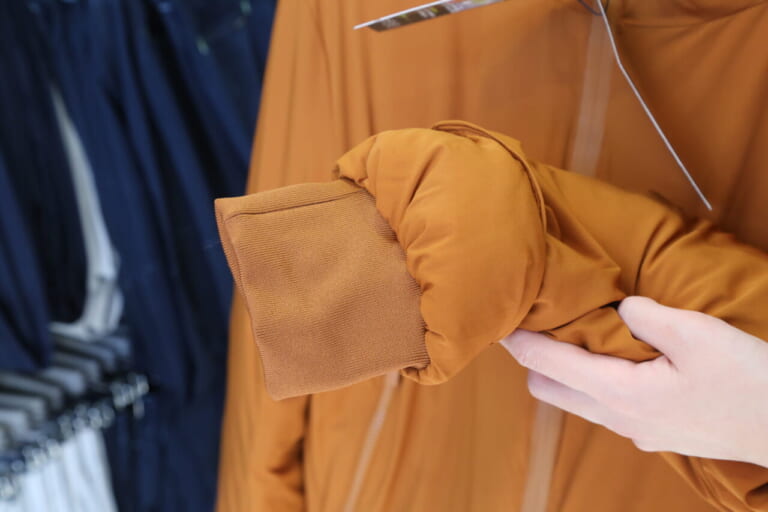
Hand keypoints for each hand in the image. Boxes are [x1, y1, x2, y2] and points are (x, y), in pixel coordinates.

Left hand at [501, 296, 767, 466]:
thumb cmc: (746, 381)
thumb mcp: (697, 334)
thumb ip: (647, 316)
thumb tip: (620, 306)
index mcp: (619, 392)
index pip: (547, 363)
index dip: (518, 341)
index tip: (496, 322)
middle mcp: (617, 417)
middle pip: (549, 387)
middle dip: (534, 356)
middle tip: (534, 322)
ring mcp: (635, 430)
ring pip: (576, 399)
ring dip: (563, 371)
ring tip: (570, 336)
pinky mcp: (654, 433)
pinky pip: (605, 406)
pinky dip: (592, 383)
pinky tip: (613, 360)